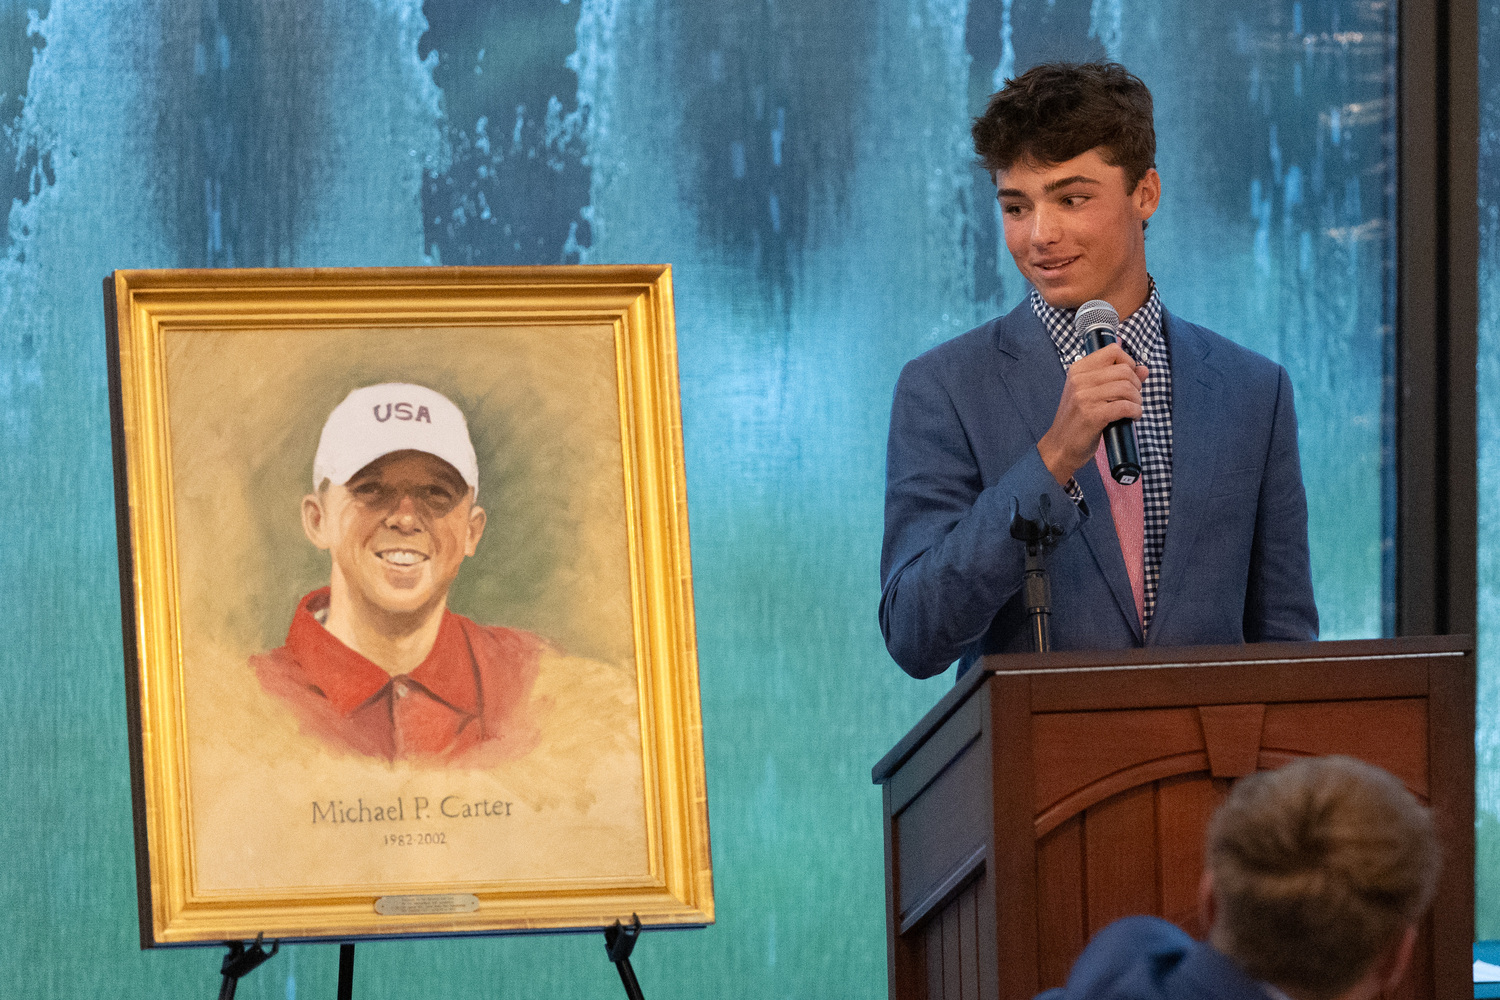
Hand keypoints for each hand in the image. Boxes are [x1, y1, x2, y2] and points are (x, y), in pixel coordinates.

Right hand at [1037, 343, 1147, 485]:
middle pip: (1124, 370)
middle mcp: (1079, 380)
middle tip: (1132, 398)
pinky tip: (1132, 417)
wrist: (1060, 447)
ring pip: (1126, 387)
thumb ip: (1116, 379)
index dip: (1128, 363)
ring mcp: (1084, 397)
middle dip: (1136, 385)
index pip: (1113, 351)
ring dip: (1137, 400)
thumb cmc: (1078, 420)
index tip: (1128, 379)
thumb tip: (1143, 369)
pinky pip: (1125, 406)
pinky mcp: (1092, 415)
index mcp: (1077, 370)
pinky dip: (1135, 412)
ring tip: (1133, 409)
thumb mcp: (1092, 394)